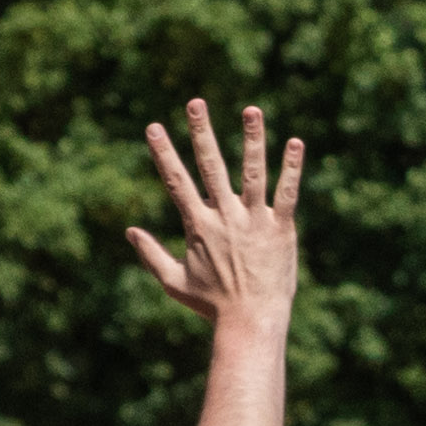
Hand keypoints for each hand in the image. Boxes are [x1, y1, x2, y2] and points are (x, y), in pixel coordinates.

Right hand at [124, 99, 303, 336]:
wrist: (251, 323)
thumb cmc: (212, 306)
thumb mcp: (175, 282)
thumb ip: (152, 255)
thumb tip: (129, 231)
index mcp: (199, 226)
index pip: (177, 182)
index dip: (164, 153)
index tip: (154, 127)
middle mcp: (225, 217)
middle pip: (211, 167)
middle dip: (202, 133)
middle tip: (195, 102)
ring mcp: (254, 221)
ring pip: (252, 172)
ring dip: (252, 139)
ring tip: (251, 110)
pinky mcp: (280, 229)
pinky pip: (287, 193)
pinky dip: (292, 168)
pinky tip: (296, 142)